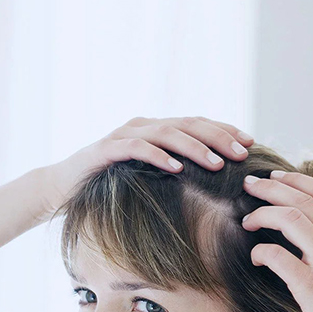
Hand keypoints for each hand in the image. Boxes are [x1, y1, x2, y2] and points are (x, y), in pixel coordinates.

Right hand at [46, 116, 254, 213]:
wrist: (61, 187)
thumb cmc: (109, 186)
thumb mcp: (146, 179)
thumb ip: (173, 173)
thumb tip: (214, 186)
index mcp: (156, 130)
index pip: (197, 123)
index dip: (225, 130)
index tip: (251, 143)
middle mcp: (142, 126)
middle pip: (188, 124)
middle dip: (218, 138)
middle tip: (242, 154)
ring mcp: (123, 135)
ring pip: (167, 133)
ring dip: (195, 148)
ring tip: (217, 163)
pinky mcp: (105, 149)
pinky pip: (137, 148)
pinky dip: (159, 156)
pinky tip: (177, 168)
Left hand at [241, 172, 312, 311]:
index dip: (295, 180)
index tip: (275, 178)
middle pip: (302, 200)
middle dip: (270, 188)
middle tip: (249, 185)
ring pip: (289, 219)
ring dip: (262, 214)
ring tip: (247, 219)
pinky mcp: (310, 285)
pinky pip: (277, 256)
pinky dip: (261, 251)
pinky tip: (256, 256)